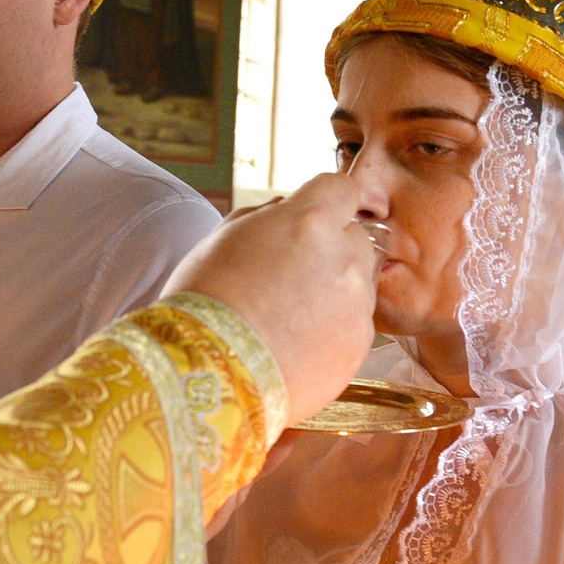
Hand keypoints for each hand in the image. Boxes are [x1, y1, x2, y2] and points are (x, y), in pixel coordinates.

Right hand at [162, 173, 375, 424]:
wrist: (206, 374)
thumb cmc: (204, 302)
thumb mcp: (223, 239)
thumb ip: (266, 216)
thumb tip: (286, 211)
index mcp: (310, 220)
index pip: (342, 189)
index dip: (329, 201)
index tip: (321, 214)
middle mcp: (344, 256)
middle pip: (356, 237)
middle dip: (333, 248)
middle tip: (295, 273)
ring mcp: (356, 304)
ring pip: (360, 283)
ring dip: (335, 290)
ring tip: (291, 316)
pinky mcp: (358, 346)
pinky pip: (355, 325)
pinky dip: (334, 329)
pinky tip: (298, 343)